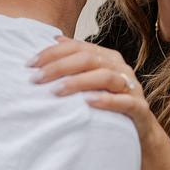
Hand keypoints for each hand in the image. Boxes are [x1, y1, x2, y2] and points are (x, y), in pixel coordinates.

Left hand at [31, 37, 155, 140]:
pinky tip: (88, 102)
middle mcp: (121, 69)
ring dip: (79, 82)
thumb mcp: (93, 79)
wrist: (139, 131)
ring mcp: (132, 87)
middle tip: (37, 79)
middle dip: (60, 67)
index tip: (30, 64)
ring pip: (106, 77)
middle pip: (90, 59)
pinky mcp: (139, 108)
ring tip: (56, 91)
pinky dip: (107, 100)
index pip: (79, 47)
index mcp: (108, 58)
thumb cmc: (110, 103)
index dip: (53, 53)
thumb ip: (78, 60)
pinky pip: (125, 101)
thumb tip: (56, 39)